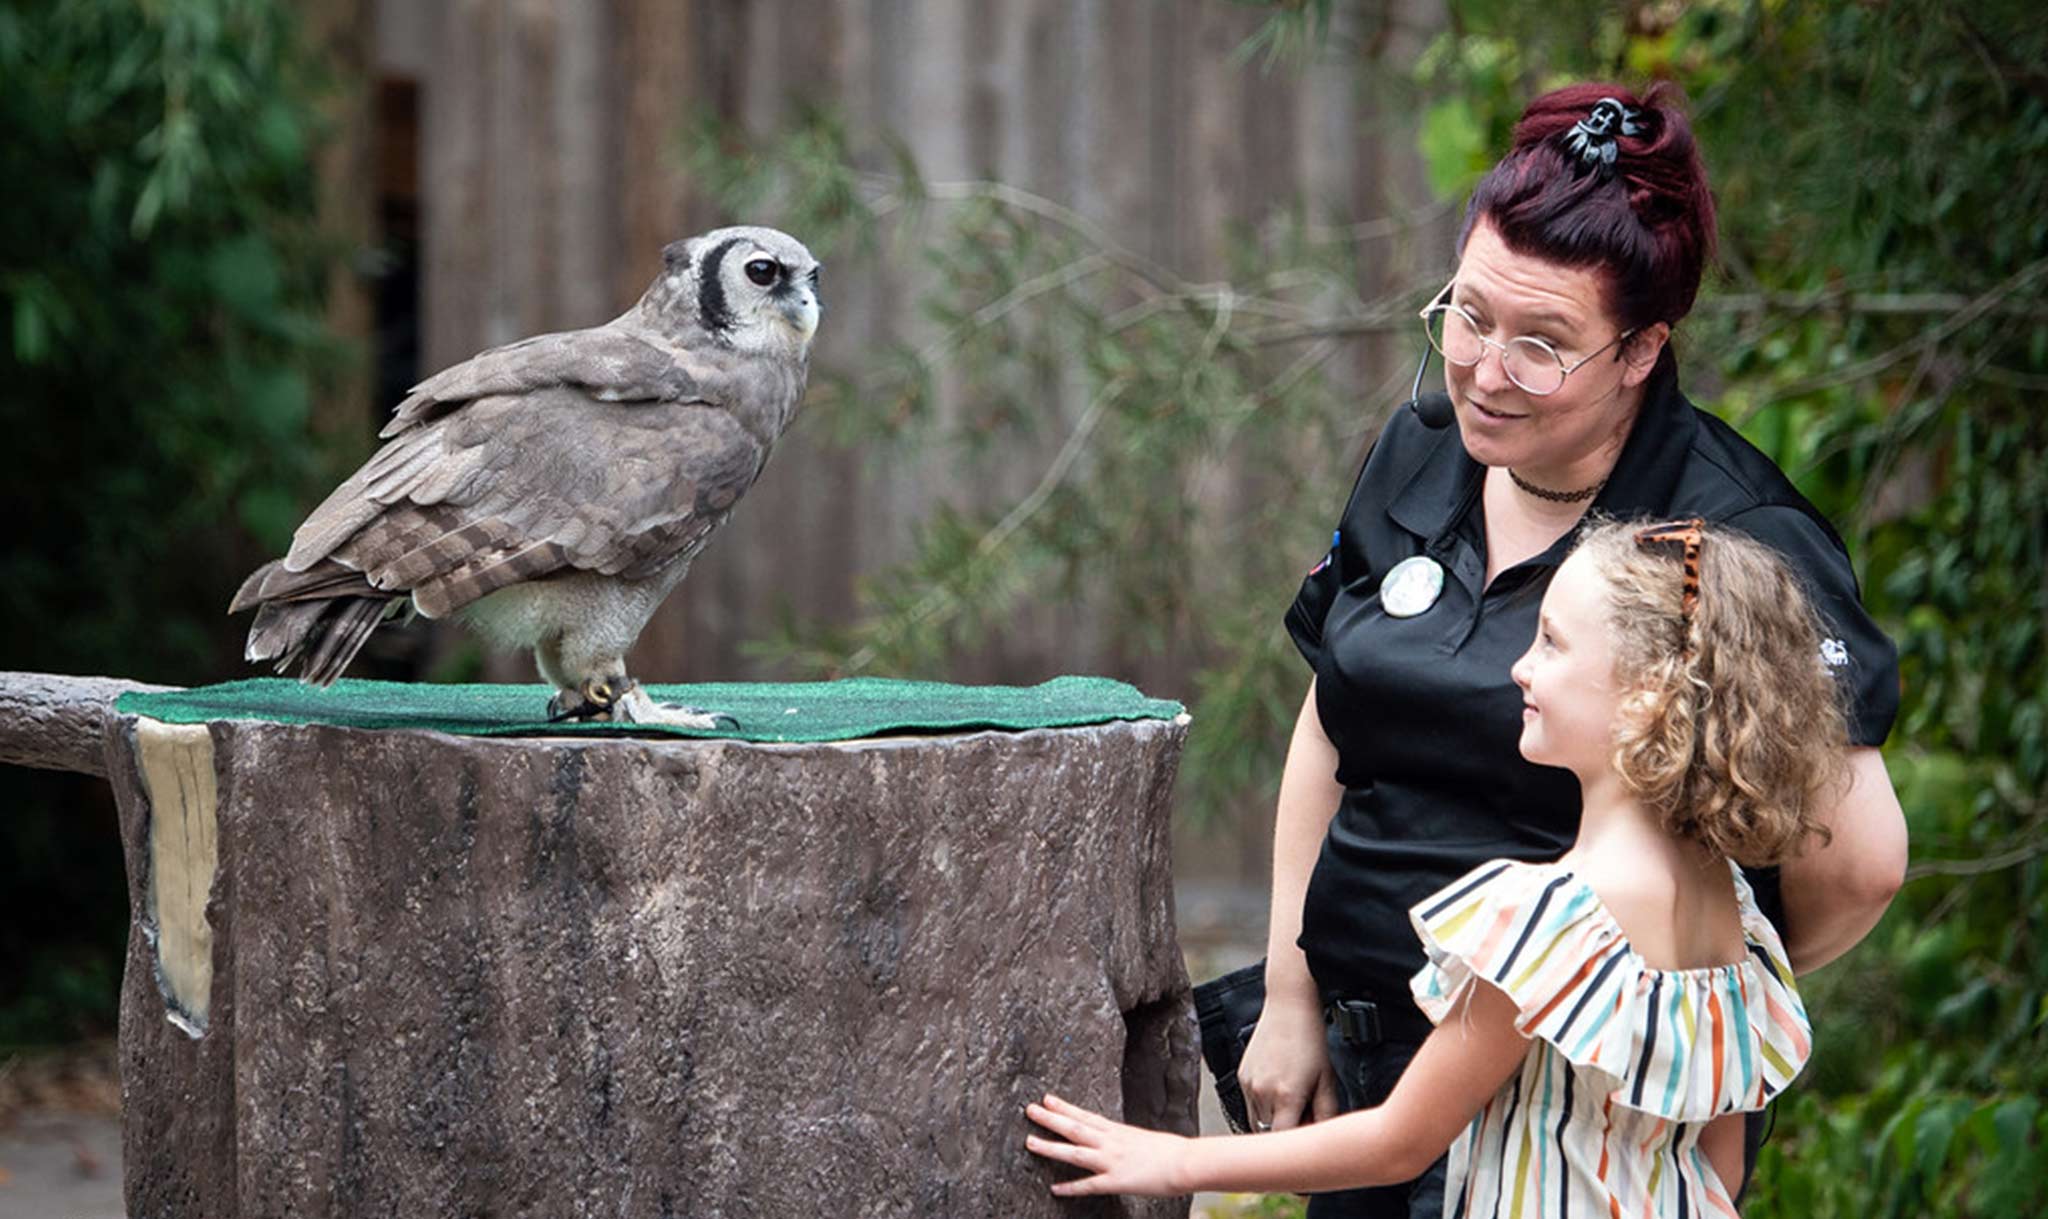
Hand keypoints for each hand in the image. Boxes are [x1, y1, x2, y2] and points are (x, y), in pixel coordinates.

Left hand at [1024, 1093, 1192, 1196]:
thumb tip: (1114, 1139)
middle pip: (1074, 1127)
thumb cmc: (1170, 1151)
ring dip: (1051, 1147)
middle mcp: (1110, 1142)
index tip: (1047, 1098)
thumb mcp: (1142, 1137)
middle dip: (1050, 1118)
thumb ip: (1124, 1138)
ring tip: (1030, 1143)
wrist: (1186, 1161)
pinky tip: (1055, 1189)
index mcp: (1117, 1131)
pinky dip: (1071, 1187)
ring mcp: (1111, 1161)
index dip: (1064, 1106)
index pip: (1085, 1115)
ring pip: (1074, 1152)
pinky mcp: (1116, 1181)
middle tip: (1030, 1109)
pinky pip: (1089, 1185)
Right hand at [1236, 993, 1338, 1130]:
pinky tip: (1278, 1087)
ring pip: (1256, 1122)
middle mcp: (1262, 1092)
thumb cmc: (1310, 1041)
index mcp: (1286, 1096)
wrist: (1288, 1008)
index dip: (1294, 1146)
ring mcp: (1248, 1084)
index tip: (1305, 1139)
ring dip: (1272, 1121)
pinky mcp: (1242, 1076)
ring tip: (1291, 1101)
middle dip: (1285, 1132)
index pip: (1282, 1139)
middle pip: (1268, 1134)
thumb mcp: (1327, 1080)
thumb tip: (1322, 1137)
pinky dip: (1263, 1106)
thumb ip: (1325, 1115)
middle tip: (1303, 1116)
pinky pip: (1250, 1104)